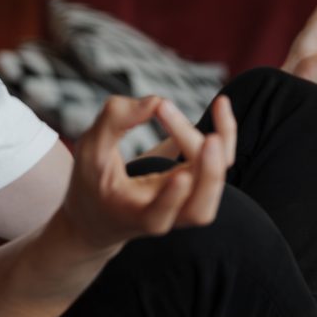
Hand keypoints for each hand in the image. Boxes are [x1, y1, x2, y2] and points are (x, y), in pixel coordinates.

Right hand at [57, 94, 236, 252]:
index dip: (171, 199)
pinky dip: (226, 134)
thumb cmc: (92, 182)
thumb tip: (156, 101)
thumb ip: (114, 122)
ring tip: (219, 105)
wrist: (101, 214)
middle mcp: (169, 215)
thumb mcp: (90, 151)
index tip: (179, 175)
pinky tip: (221, 104)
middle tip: (199, 131)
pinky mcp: (197, 182)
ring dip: (222, 145)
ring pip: (216, 182)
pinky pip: (222, 162)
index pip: (159, 215)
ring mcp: (187, 201)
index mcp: (137, 215)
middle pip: (199, 204)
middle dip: (205, 168)